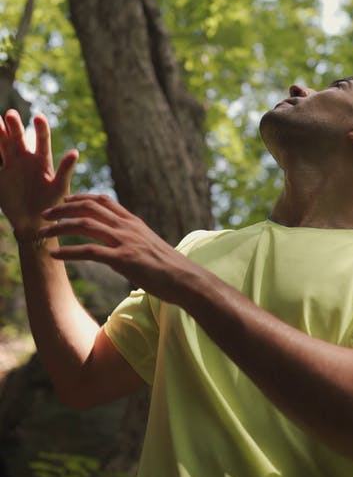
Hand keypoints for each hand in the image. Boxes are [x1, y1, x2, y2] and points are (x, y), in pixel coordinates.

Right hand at [0, 111, 77, 238]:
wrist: (33, 223)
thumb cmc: (51, 206)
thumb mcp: (60, 188)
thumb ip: (65, 170)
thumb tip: (75, 152)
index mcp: (42, 161)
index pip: (42, 140)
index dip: (40, 129)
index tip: (38, 117)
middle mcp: (27, 159)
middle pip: (20, 138)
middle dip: (15, 126)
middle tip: (11, 114)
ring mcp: (13, 165)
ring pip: (5, 144)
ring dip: (1, 132)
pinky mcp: (2, 175)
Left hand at [39, 193, 196, 301]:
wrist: (185, 279)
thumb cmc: (170, 268)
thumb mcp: (150, 247)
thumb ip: (133, 241)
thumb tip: (120, 247)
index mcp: (133, 222)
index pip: (103, 201)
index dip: (81, 198)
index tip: (65, 201)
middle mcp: (127, 227)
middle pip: (89, 208)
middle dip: (63, 208)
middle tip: (45, 214)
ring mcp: (125, 241)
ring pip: (84, 226)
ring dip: (59, 228)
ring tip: (42, 233)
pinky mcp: (122, 260)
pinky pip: (89, 252)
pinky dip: (68, 252)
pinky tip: (54, 256)